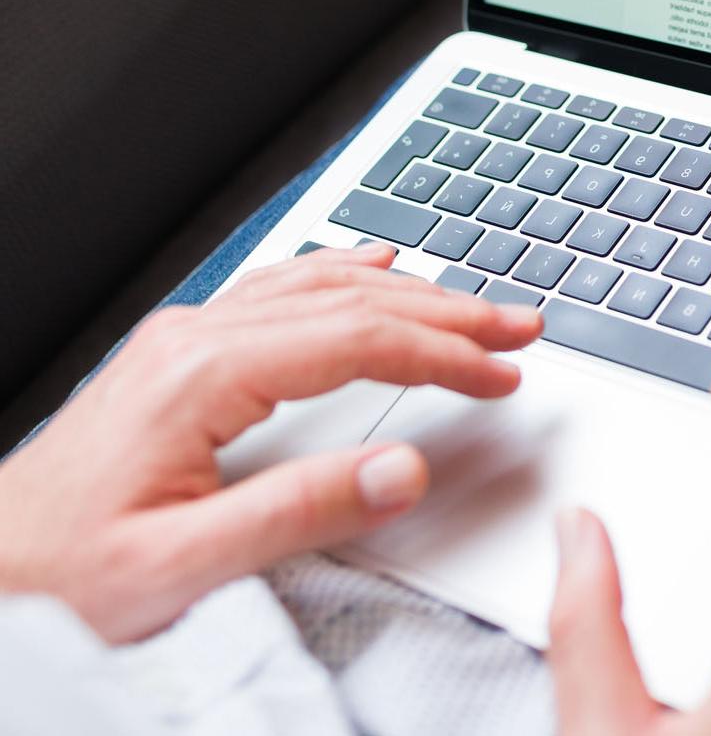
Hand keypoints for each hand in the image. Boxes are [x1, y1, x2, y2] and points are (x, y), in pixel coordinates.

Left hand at [0, 244, 541, 641]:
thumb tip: (405, 470)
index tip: (502, 371)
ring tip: (472, 303)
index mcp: (203, 377)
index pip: (357, 342)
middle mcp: (199, 338)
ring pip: (322, 286)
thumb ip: (298, 514)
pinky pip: (282, 288)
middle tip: (518, 325)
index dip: (442, 354)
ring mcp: (189, 337)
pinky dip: (344, 273)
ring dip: (408, 292)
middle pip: (352, 301)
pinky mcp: (183, 352)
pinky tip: (370, 265)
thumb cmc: (60, 576)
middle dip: (447, 311)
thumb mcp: (176, 569)